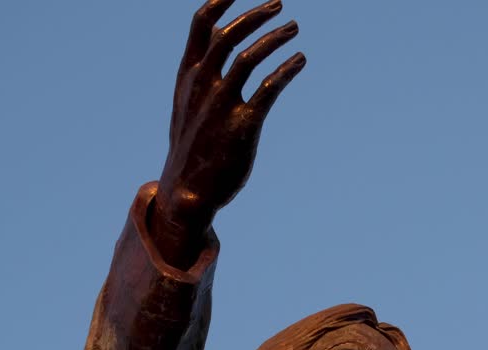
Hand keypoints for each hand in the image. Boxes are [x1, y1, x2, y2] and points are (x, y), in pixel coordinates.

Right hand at [152, 0, 305, 265]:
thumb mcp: (186, 105)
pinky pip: (270, 88)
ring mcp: (222, 105)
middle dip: (254, 15)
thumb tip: (213, 44)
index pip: (199, 28)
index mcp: (188, 78)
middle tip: (279, 3)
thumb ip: (199, 73)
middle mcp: (203, 86)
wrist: (187, 192)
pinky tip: (300, 60)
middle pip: (227, 36)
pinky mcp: (244, 125)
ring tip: (294, 28)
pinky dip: (287, 69)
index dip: (219, 3)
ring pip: (249, 57)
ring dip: (274, 37)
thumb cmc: (192, 146)